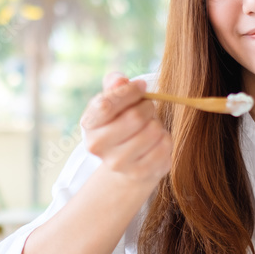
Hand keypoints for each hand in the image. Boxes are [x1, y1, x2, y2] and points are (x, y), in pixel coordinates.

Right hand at [81, 72, 171, 187]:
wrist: (126, 160)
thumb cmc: (121, 122)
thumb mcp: (113, 101)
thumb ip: (114, 85)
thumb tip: (120, 80)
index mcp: (88, 124)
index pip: (107, 104)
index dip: (130, 91)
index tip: (141, 86)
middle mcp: (97, 146)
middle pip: (135, 117)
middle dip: (148, 107)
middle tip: (148, 108)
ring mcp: (117, 163)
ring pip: (153, 131)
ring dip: (157, 123)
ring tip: (150, 126)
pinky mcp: (139, 173)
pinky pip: (164, 146)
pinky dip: (166, 139)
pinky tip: (156, 141)